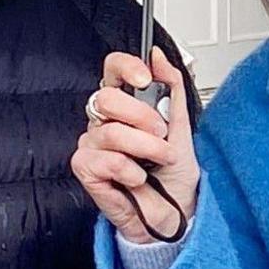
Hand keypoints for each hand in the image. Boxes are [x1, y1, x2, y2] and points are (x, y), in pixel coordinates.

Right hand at [70, 48, 197, 243]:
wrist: (174, 212)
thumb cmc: (173, 174)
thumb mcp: (182, 126)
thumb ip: (172, 88)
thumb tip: (157, 56)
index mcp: (125, 106)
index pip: (112, 70)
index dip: (125, 67)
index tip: (145, 78)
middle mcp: (104, 122)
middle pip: (107, 98)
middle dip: (142, 116)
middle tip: (161, 133)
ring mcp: (93, 145)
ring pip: (112, 132)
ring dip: (146, 148)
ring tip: (158, 159)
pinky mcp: (86, 169)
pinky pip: (107, 160)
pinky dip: (131, 171)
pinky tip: (138, 178)